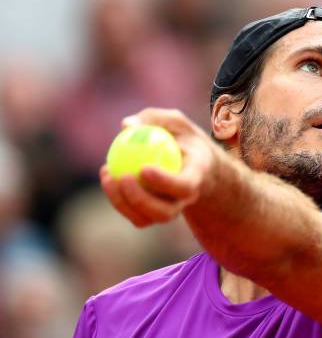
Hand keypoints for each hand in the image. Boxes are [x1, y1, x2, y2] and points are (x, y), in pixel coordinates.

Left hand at [100, 108, 214, 227]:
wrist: (194, 164)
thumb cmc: (182, 137)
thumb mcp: (174, 121)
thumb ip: (153, 118)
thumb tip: (126, 126)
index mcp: (197, 177)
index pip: (184, 187)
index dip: (165, 182)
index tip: (143, 169)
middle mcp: (185, 200)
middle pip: (165, 212)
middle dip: (140, 199)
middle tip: (123, 177)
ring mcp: (170, 210)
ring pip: (146, 218)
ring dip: (122, 201)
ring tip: (107, 174)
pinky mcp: (153, 215)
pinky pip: (133, 215)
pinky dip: (116, 199)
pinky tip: (107, 176)